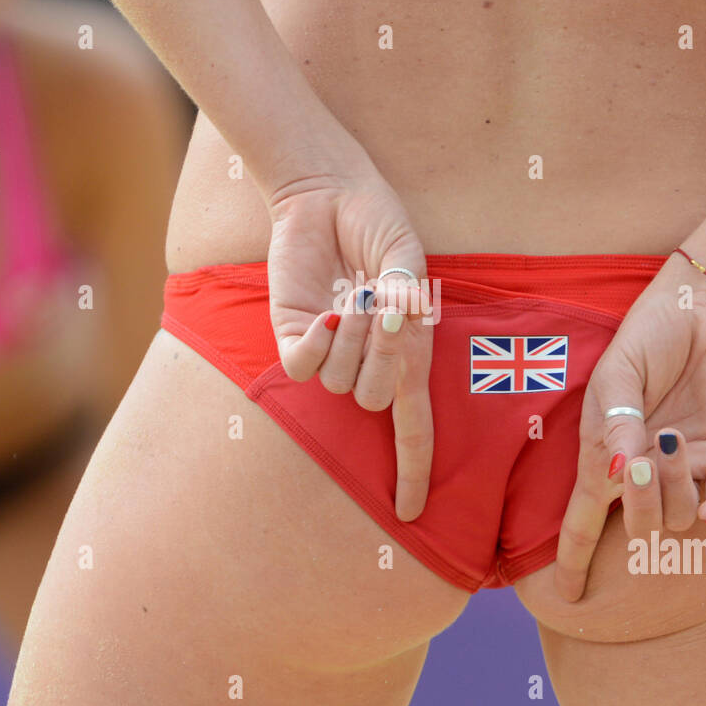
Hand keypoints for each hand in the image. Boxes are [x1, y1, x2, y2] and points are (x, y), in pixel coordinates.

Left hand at [264, 152, 433, 520]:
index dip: (413, 471)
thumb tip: (396, 323)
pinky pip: (304, 367)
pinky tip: (324, 312)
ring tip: (355, 294)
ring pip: (340, 384)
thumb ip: (409, 295)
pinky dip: (316, 344)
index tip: (410, 513)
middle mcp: (368, 361)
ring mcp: (329, 351)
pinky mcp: (292, 335)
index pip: (413, 427)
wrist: (327, 192)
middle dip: (384, 359)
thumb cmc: (377, 224)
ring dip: (354, 338)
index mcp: (407, 352)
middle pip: (376, 402)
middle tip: (383, 306)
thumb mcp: (409, 257)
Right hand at [554, 252, 705, 600]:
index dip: (572, 558)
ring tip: (674, 436)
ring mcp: (686, 465)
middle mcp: (643, 468)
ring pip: (678, 517)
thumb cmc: (649, 335)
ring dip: (674, 488)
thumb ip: (615, 421)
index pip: (582, 518)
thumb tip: (615, 473)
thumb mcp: (618, 373)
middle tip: (637, 464)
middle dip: (635, 507)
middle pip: (635, 526)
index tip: (567, 596)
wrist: (705, 308)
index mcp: (604, 452)